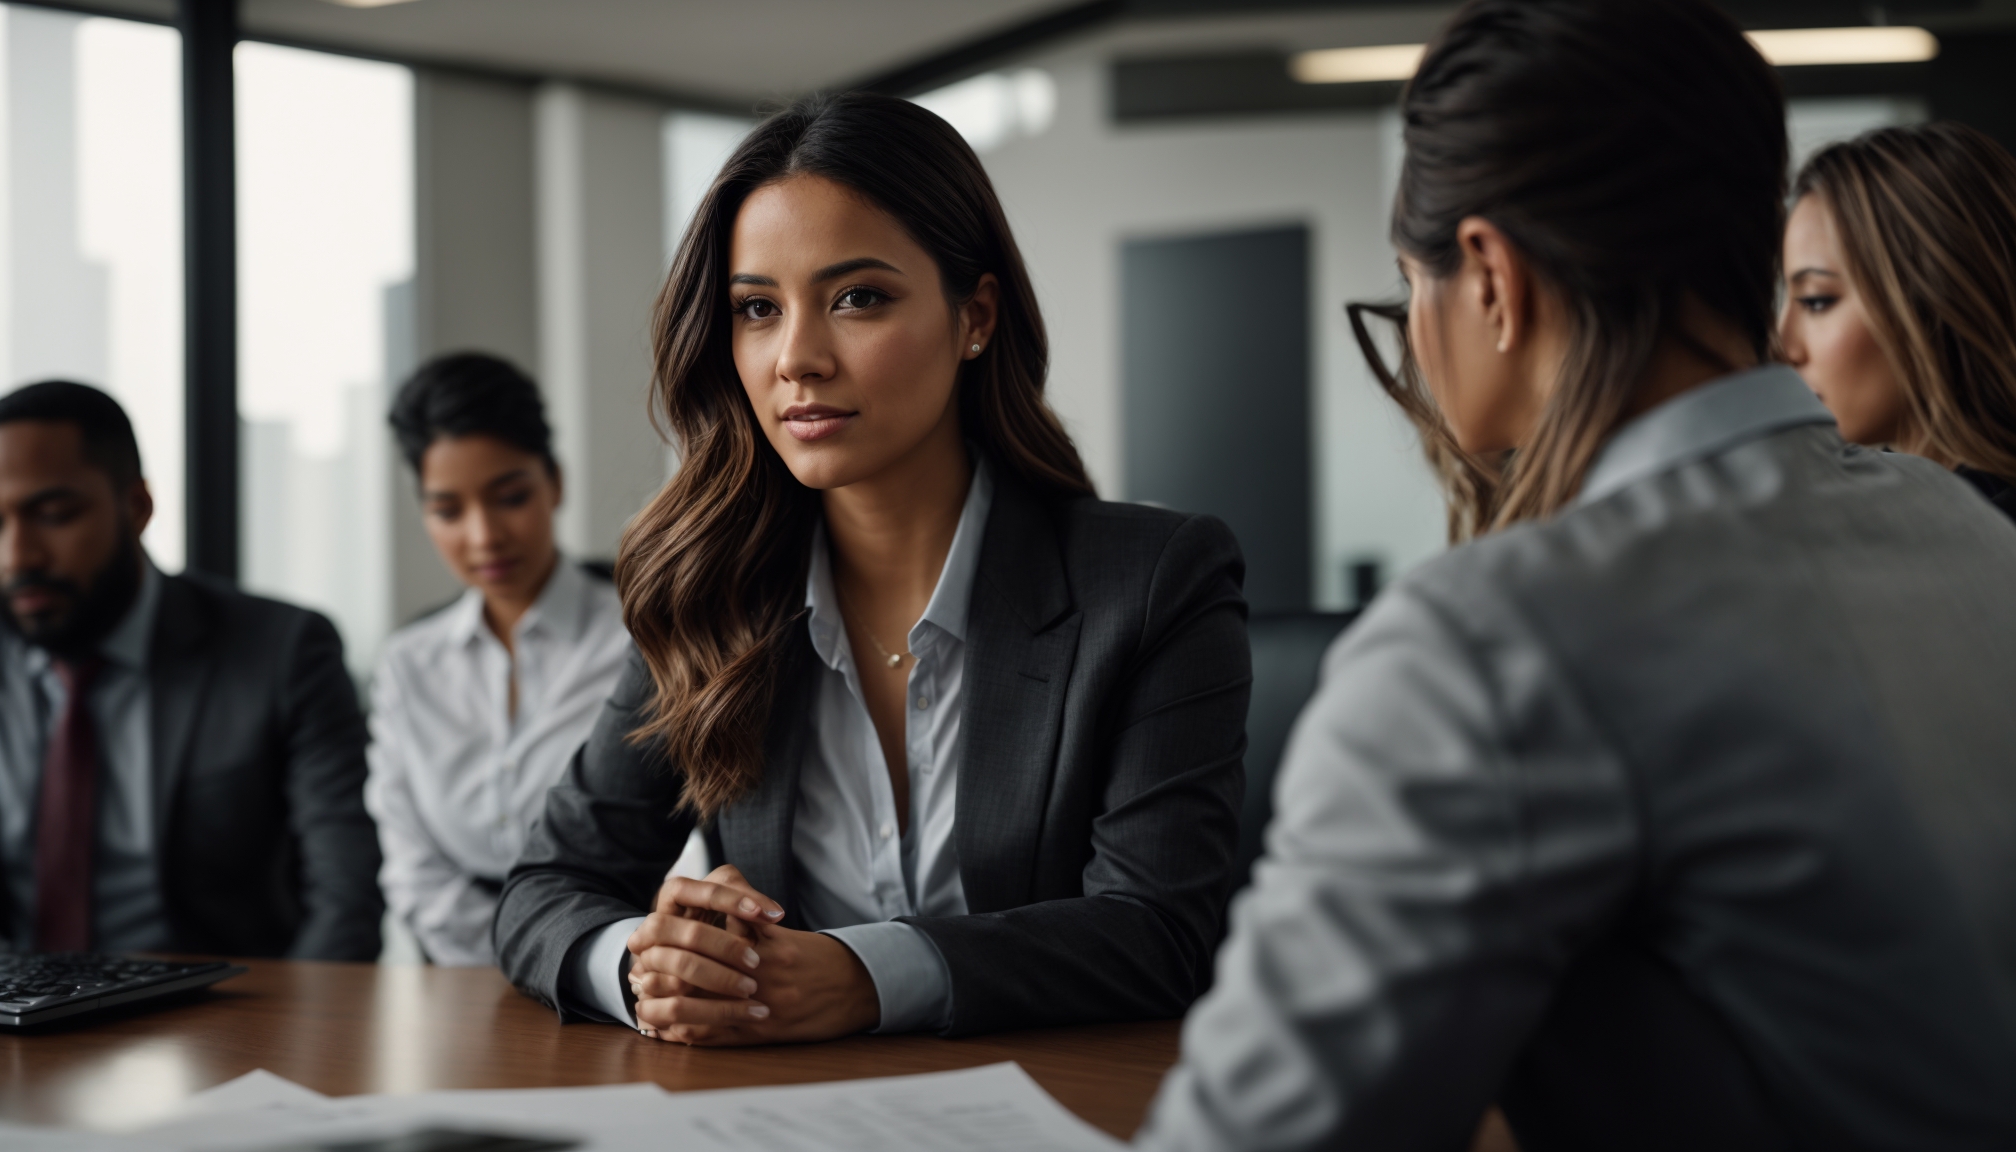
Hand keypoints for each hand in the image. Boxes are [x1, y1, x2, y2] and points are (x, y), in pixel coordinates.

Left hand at [627, 865, 879, 1044]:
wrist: (856, 988)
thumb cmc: (817, 957)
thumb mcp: (782, 928)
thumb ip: (749, 911)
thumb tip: (719, 892)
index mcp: (760, 944)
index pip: (704, 940)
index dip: (670, 943)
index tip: (647, 942)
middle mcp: (758, 974)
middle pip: (694, 975)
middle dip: (662, 976)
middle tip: (638, 976)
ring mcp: (760, 1004)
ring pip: (699, 1009)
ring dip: (668, 1008)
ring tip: (646, 1007)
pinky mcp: (763, 1031)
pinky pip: (717, 1036)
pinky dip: (689, 1035)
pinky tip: (670, 1032)